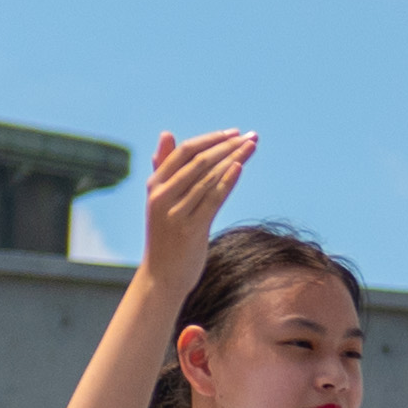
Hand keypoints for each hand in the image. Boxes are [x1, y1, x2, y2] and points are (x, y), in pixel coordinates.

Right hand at [132, 128, 254, 287]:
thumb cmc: (166, 234)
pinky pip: (211, 199)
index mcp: (155, 185)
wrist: (162, 274)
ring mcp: (175, 212)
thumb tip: (166, 134)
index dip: (211, 139)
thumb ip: (164, 167)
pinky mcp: (191, 229)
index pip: (184, 152)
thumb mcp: (161, 199)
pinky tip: (240, 167)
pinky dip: (226, 181)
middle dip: (228, 146)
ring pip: (208, 178)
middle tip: (252, 136)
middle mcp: (162, 195)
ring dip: (234, 159)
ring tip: (253, 146)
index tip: (235, 132)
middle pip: (199, 161)